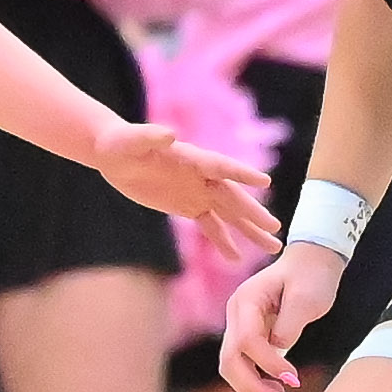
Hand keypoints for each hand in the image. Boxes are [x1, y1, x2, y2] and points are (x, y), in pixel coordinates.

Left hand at [92, 117, 278, 265]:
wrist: (116, 154)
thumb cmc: (123, 142)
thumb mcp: (134, 140)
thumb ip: (151, 136)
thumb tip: (169, 134)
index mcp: (192, 158)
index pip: (221, 166)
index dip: (241, 173)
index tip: (264, 182)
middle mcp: (201, 176)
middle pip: (232, 196)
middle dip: (253, 212)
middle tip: (276, 228)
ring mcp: (197, 192)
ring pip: (229, 214)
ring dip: (249, 230)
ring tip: (272, 248)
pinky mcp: (188, 206)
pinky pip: (210, 226)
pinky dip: (224, 241)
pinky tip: (237, 258)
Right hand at [216, 245, 346, 391]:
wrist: (311, 260)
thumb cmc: (312, 275)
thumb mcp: (307, 298)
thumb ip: (290, 326)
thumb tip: (279, 353)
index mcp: (246, 300)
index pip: (248, 341)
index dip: (268, 364)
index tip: (294, 380)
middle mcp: (235, 313)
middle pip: (229, 359)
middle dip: (250, 387)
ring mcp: (238, 323)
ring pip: (231, 365)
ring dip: (251, 388)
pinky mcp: (247, 333)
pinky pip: (243, 362)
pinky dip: (255, 379)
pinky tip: (276, 389)